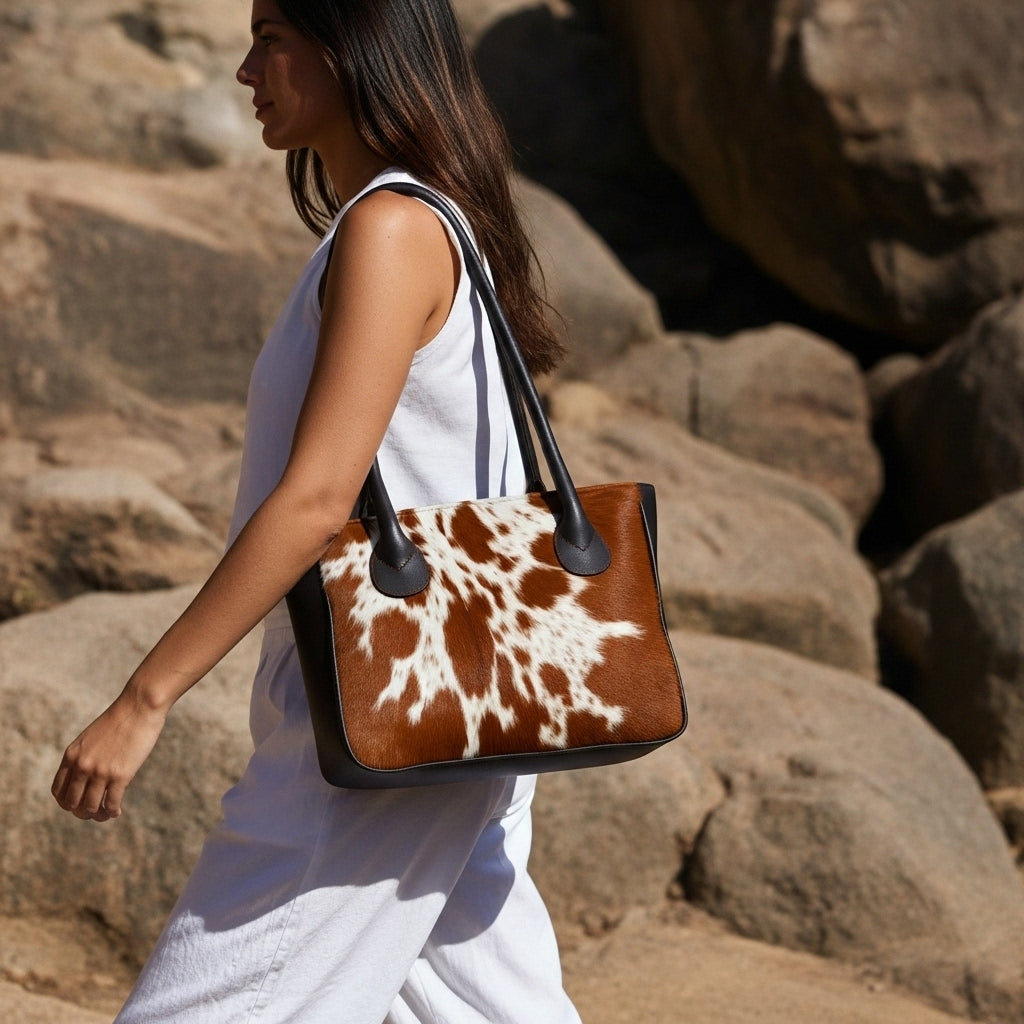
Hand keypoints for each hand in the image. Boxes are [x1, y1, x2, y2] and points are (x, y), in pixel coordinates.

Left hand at [51, 686, 167, 821]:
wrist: (140, 705)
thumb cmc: (120, 719)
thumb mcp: (92, 737)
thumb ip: (85, 756)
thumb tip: (87, 777)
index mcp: (72, 755)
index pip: (58, 791)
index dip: (66, 803)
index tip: (79, 804)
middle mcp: (82, 765)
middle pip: (72, 803)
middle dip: (82, 812)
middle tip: (94, 812)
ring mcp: (101, 771)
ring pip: (91, 807)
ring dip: (98, 815)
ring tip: (107, 814)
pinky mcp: (121, 775)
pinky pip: (111, 804)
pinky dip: (113, 812)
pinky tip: (117, 811)